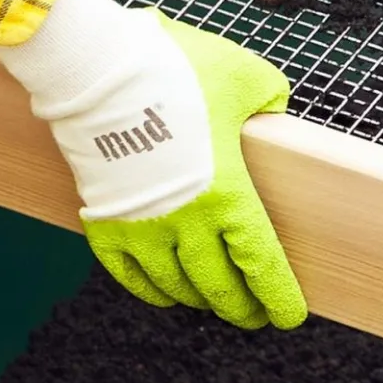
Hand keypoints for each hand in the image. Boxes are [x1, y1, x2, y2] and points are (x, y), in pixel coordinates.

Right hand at [83, 18, 305, 330]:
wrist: (95, 67)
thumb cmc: (174, 68)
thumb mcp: (243, 75)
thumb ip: (268, 99)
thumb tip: (274, 111)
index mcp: (228, 195)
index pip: (261, 265)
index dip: (277, 298)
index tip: (287, 316)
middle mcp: (187, 223)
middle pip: (220, 288)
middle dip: (241, 308)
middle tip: (253, 315)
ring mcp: (142, 228)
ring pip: (178, 288)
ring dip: (200, 300)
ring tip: (213, 301)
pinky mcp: (104, 224)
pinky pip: (131, 277)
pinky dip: (153, 291)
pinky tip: (167, 292)